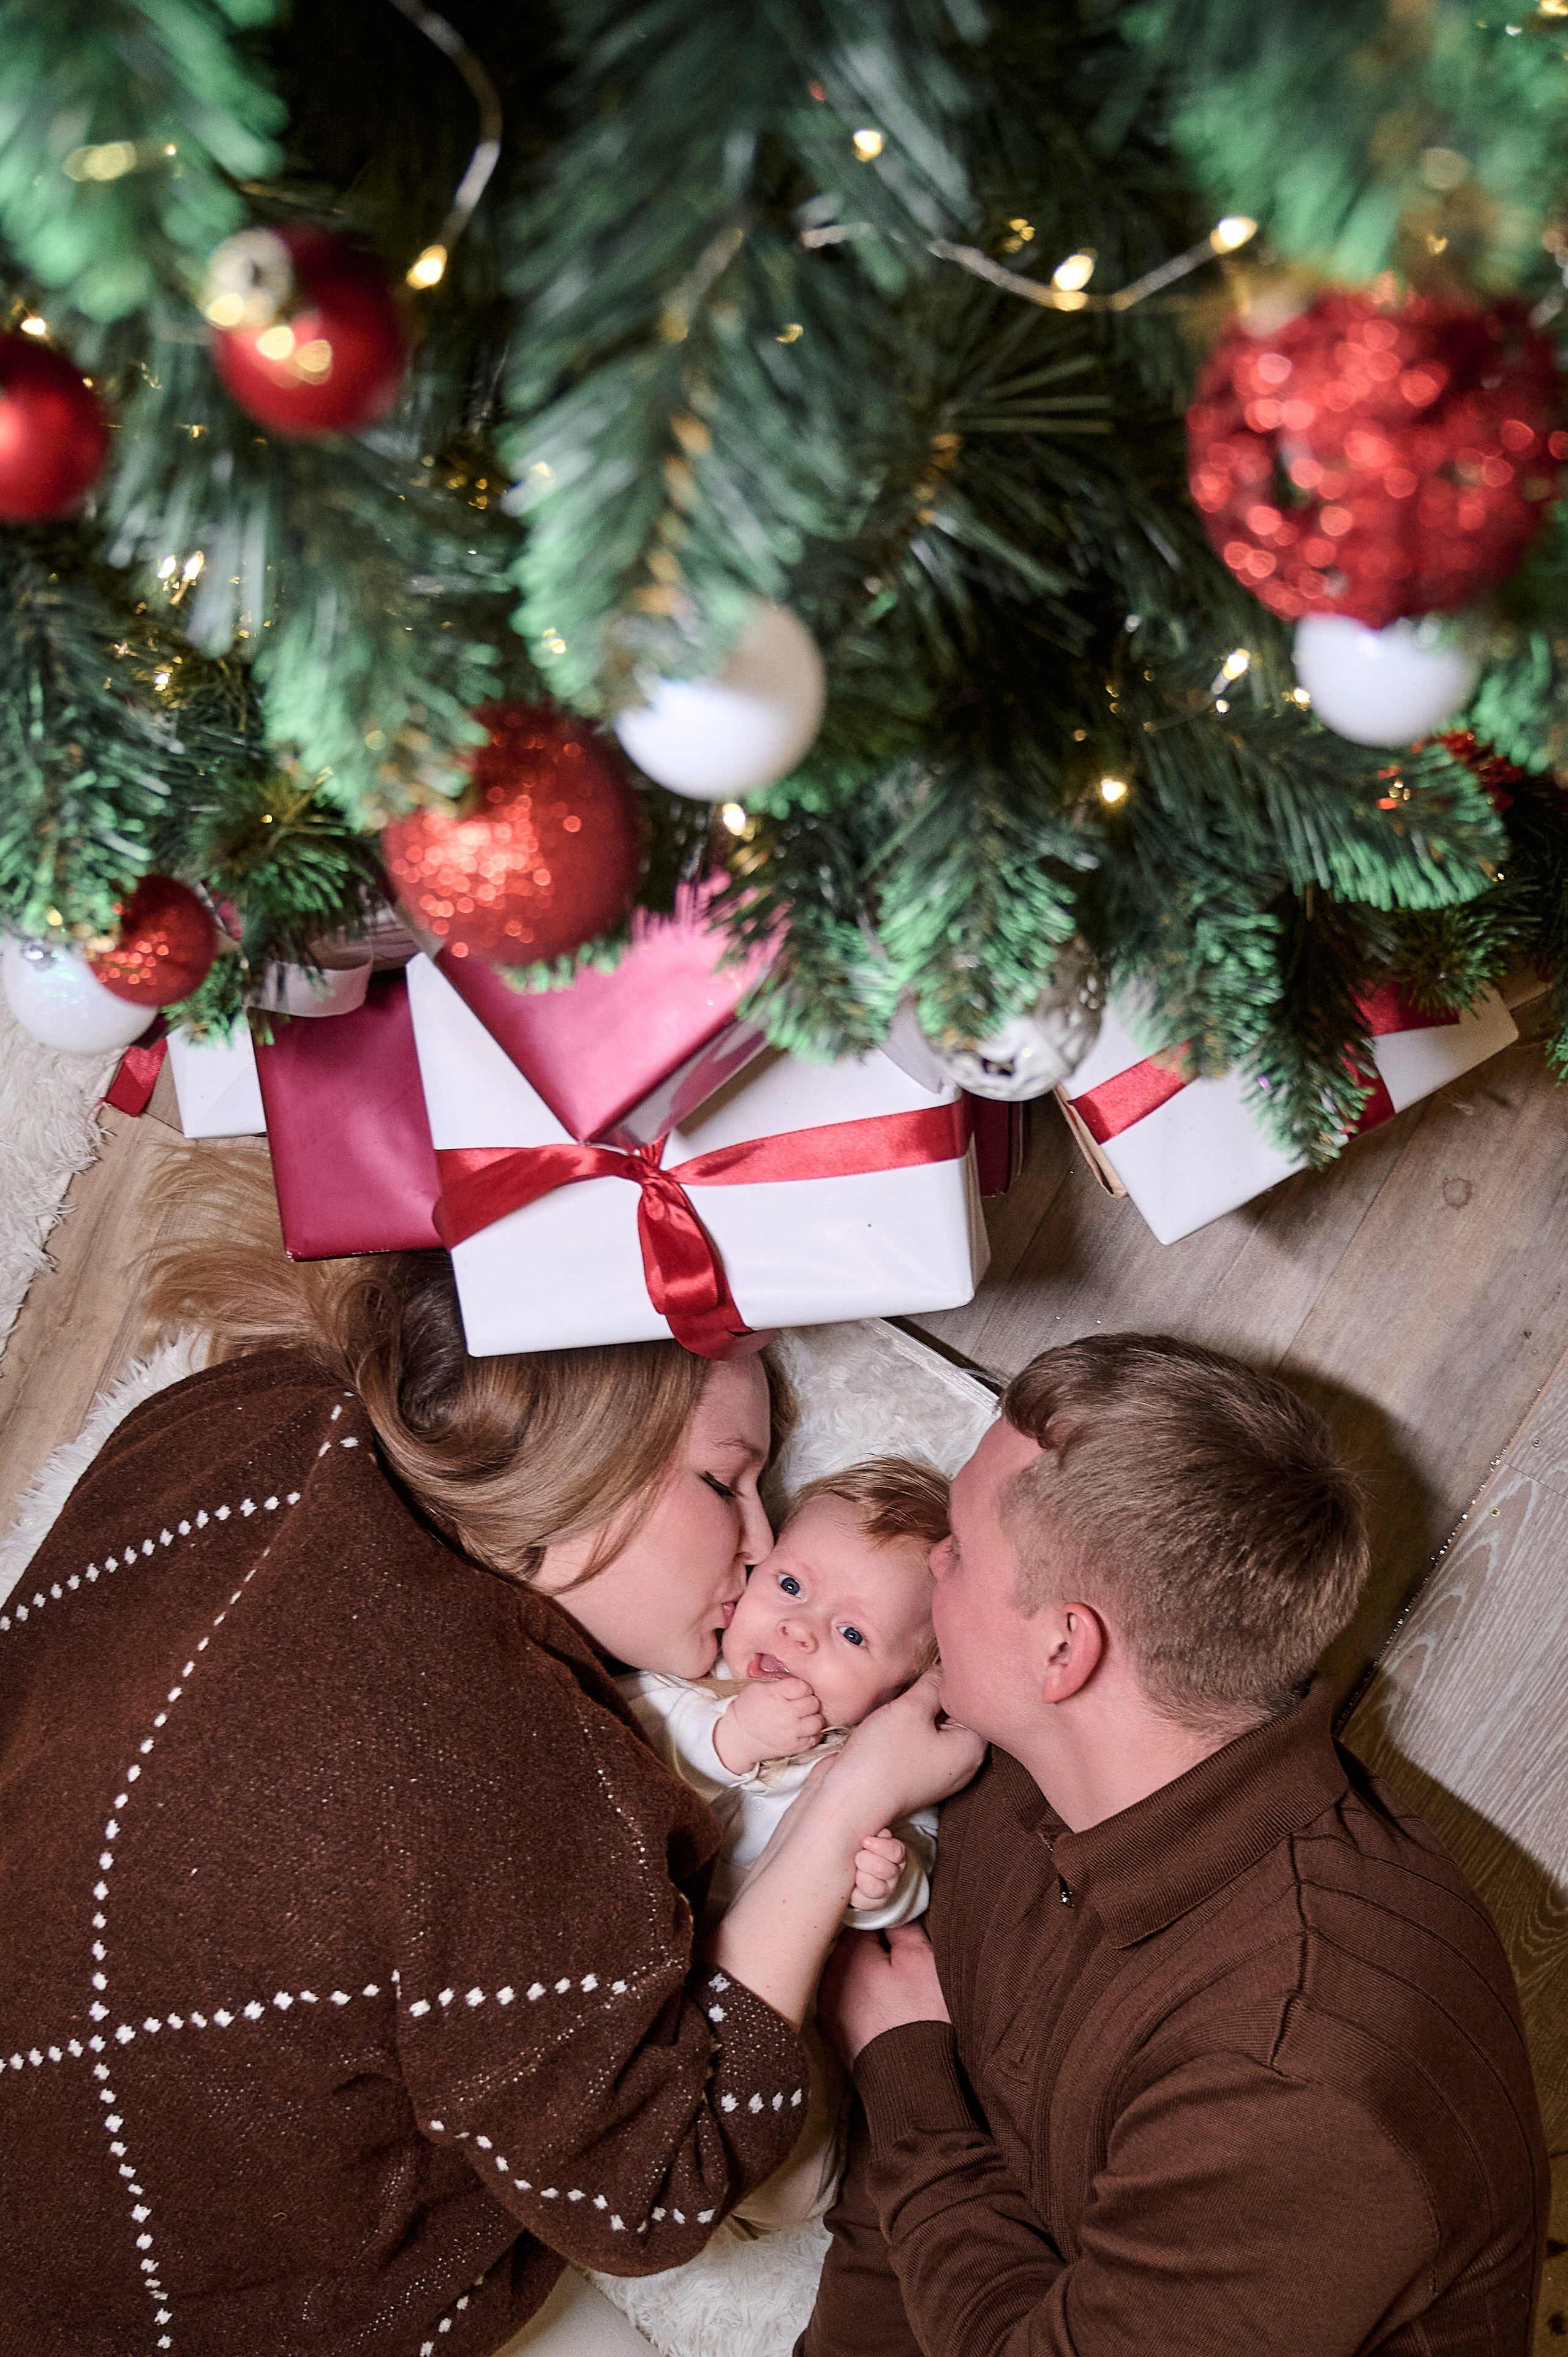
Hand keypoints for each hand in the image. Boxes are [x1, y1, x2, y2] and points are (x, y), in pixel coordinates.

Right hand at [713, 1675, 825, 1774]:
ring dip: (813, 1718)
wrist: (738, 1737)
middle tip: (802, 1704)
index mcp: (776, 1695)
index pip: (803, 1687)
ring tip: (805, 1718)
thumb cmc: (747, 1710)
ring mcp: (791, 1732)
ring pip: (817, 1721)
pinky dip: (812, 1734)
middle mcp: (785, 1713)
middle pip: (813, 1703)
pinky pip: (814, 1738)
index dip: (803, 1688)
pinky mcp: (793, 1746)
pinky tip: (804, 1730)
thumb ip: (779, 1684)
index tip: (799, 1691)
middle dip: (809, 1702)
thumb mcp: (757, 1688)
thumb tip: (798, 1681)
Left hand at [820, 1923, 949, 2065]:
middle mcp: (826, 1980)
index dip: (886, 1920)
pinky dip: (862, 1998)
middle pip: (851, 1947)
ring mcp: (827, 2010)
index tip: (903, 1927)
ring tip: (897, 1987)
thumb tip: (893, 1910)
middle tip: (903, 1957)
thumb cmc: (920, 2019)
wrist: (913, 2083)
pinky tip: (886, 2008)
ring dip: (867, 1973)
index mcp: (845, 1957)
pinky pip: (847, 2001)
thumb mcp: (921, 1959)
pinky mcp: (834, 2034)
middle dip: (875, 1947)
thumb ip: (902, 1924)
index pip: (862, 1919)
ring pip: (848, 1975)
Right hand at [825, 1670, 983, 1830]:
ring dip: (921, 1712)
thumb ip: (933, 1683)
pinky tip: (893, 1722)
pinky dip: (911, 1729)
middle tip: (918, 1681)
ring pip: (937, 1728)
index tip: (938, 1665)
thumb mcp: (911, 1708)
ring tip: (903, 1703)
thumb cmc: (884, 1757)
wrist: (850, 1799)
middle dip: (938, 1696)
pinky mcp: (917, 1775)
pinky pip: (921, 1743)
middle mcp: (961, 1764)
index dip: (956, 1681)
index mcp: (971, 1749)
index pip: (977, 1704)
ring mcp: (939, 1772)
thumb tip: (944, 1668)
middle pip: (957, 1716)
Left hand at [849, 1829, 905, 1910]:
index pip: (896, 1852)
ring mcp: (885, 1889)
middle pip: (885, 1869)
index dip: (880, 1846)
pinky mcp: (872, 1903)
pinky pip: (865, 1901)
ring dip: (862, 1877)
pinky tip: (853, 1884)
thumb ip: (875, 1832)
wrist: (851, 1868)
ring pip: (877, 1887)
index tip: (865, 1842)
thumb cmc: (859, 1846)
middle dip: (866, 1861)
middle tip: (858, 1856)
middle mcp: (893, 1872)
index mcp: (895, 1854)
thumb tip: (881, 1832)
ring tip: (855, 1871)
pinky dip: (857, 1893)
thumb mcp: (867, 1835)